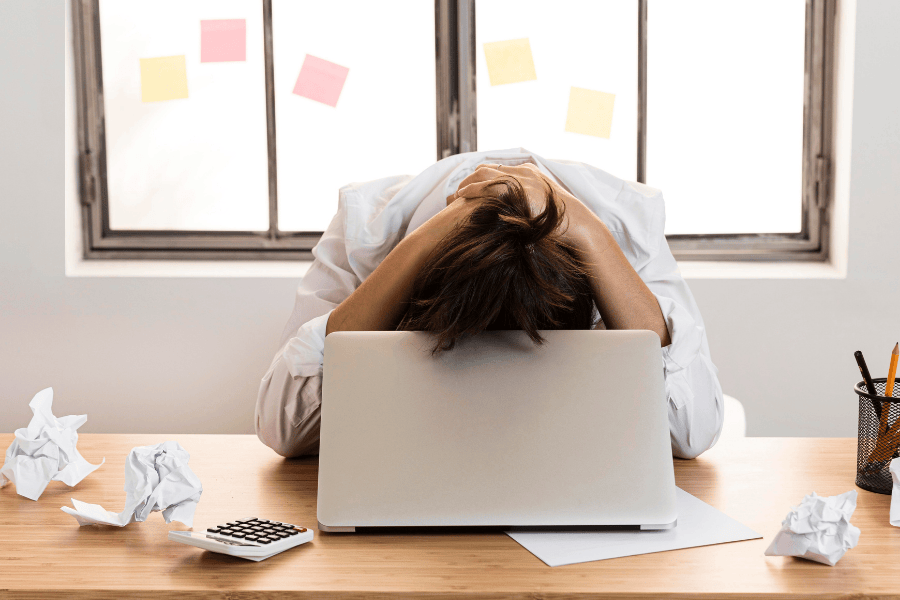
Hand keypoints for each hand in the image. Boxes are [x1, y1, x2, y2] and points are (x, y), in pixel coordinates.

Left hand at [445, 162, 597, 246]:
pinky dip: (471, 189)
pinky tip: (461, 196)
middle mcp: (522, 171)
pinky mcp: (516, 188)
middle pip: (487, 169)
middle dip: (470, 179)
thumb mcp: (544, 207)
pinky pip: (486, 185)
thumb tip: (522, 217)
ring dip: (467, 183)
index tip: (471, 188)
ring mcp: (519, 178)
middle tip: (458, 191)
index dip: (482, 179)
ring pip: (483, 174)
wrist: (575, 222)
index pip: (498, 171)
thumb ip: (529, 205)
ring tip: (456, 194)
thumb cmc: (561, 221)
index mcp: (529, 173)